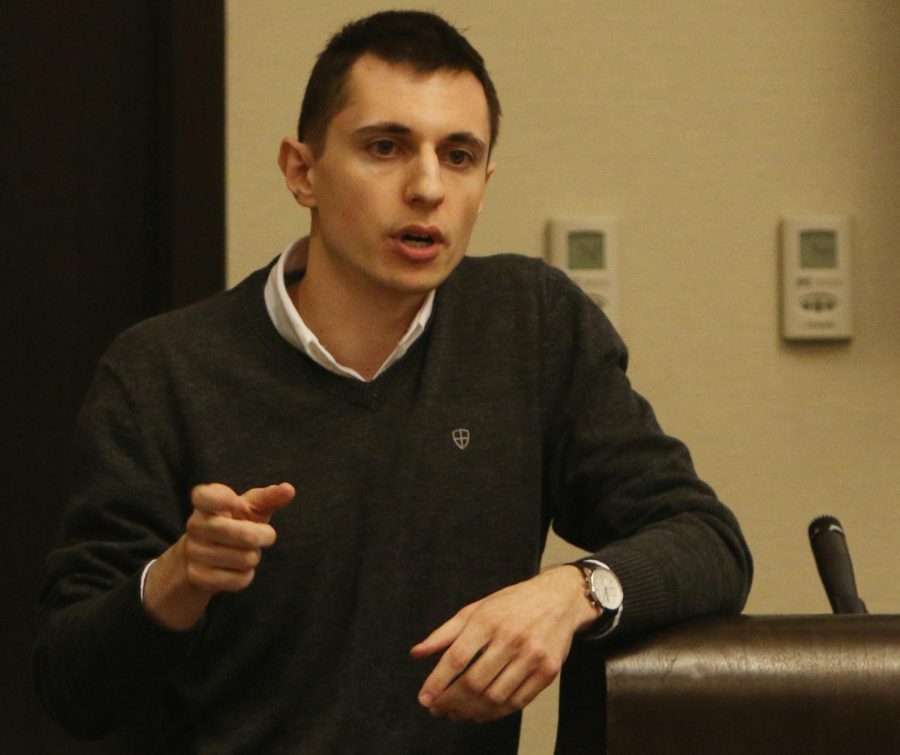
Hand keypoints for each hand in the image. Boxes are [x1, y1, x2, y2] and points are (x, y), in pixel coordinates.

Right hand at [143, 482, 294, 629]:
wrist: (202, 555)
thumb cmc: (233, 522)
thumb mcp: (249, 507)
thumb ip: (269, 497)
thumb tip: (289, 489)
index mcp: (206, 503)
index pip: (204, 496)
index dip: (221, 500)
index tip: (235, 502)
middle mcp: (195, 525)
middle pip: (246, 536)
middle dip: (264, 536)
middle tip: (266, 535)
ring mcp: (194, 551)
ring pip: (246, 559)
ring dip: (254, 557)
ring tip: (245, 551)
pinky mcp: (197, 576)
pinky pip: (239, 580)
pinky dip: (246, 575)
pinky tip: (237, 568)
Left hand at [409, 565, 596, 721]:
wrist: (559, 599)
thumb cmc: (512, 604)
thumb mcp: (476, 609)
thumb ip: (444, 633)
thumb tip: (416, 654)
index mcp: (488, 619)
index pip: (456, 658)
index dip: (437, 682)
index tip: (424, 698)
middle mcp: (511, 637)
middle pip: (474, 682)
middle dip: (450, 701)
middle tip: (437, 709)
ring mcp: (532, 655)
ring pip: (495, 697)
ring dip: (470, 711)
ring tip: (455, 713)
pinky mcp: (548, 671)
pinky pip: (517, 702)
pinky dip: (495, 714)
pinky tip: (480, 713)